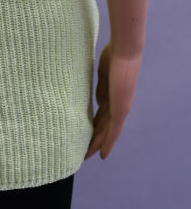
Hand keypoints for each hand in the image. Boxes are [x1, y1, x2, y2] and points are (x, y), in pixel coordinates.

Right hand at [84, 41, 141, 160]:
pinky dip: (108, 143)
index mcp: (114, 95)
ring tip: (87, 156)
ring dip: (97, 144)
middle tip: (84, 152)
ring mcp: (121, 108)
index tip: (84, 134)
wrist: (125, 51)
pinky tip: (102, 154)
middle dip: (94, 139)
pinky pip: (113, 131)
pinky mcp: (121, 109)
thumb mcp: (104, 74)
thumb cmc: (114, 55)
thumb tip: (96, 103)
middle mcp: (119, 105)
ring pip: (107, 132)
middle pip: (104, 126)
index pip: (102, 115)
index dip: (94, 126)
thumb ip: (102, 89)